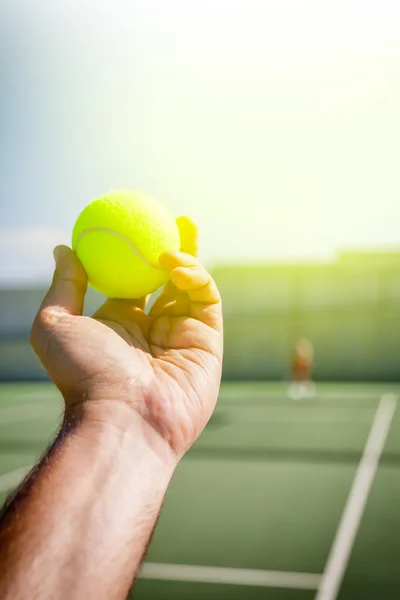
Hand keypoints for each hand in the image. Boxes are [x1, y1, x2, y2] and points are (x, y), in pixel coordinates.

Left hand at [31, 218, 222, 457]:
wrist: (122, 417)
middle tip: (175, 218)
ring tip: (172, 241)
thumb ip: (65, 284)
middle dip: (176, 248)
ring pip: (192, 285)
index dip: (136, 252)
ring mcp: (183, 336)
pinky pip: (206, 299)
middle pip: (169, 279)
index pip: (134, 281)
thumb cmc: (84, 374)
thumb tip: (64, 249)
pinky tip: (176, 265)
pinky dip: (196, 276)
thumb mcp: (56, 323)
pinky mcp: (208, 342)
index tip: (135, 222)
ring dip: (187, 257)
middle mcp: (154, 329)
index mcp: (122, 324)